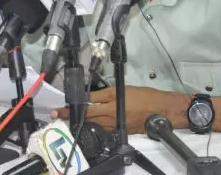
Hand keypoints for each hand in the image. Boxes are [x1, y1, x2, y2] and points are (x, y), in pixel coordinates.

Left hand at [51, 86, 182, 133]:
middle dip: (71, 116)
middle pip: (87, 118)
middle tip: (58, 115)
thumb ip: (103, 94)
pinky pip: (104, 129)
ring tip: (70, 120)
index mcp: (109, 105)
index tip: (58, 109)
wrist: (162, 110)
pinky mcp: (121, 130)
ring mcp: (115, 126)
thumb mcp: (121, 89)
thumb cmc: (143, 96)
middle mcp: (110, 118)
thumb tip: (87, 97)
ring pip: (94, 125)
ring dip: (82, 122)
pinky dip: (95, 127)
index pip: (86, 107)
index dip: (71, 108)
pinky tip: (90, 125)